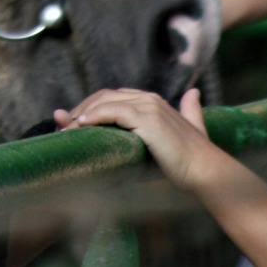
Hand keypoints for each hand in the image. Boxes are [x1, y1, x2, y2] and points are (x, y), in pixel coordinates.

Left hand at [54, 88, 221, 192]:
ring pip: (105, 103)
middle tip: (60, 128)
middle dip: (78, 110)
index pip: (110, 97)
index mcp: (151, 101)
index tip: (69, 125)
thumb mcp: (185, 132)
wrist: (206, 172)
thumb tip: (193, 93)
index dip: (88, 108)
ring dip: (81, 115)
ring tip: (64, 131)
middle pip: (102, 97)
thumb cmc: (191, 160)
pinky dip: (95, 116)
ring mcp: (149, 107)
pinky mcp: (148, 119)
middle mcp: (148, 99)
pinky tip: (81, 126)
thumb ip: (189, 111)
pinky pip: (114, 112)